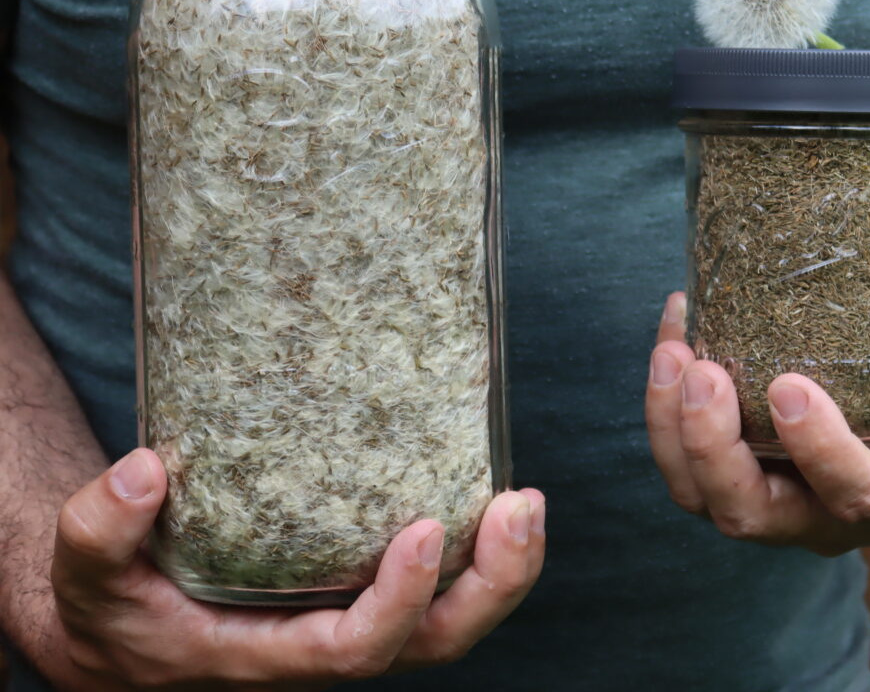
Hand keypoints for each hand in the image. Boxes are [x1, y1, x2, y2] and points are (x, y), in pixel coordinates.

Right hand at [43, 449, 544, 688]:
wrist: (126, 630)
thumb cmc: (114, 604)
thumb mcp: (86, 572)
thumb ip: (101, 527)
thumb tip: (147, 472)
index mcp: (267, 654)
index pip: (354, 648)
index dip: (400, 600)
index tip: (426, 529)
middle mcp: (327, 647)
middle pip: (435, 643)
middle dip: (491, 585)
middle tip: (519, 508)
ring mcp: (356, 623)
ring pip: (454, 622)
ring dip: (504, 568)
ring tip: (527, 501)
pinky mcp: (368, 593)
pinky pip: (444, 589)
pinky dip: (481, 552)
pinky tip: (497, 494)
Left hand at [646, 291, 869, 555]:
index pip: (860, 496)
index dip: (820, 452)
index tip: (788, 385)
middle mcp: (829, 522)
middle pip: (754, 515)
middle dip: (715, 449)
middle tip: (702, 371)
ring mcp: (776, 508)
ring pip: (703, 498)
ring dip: (673, 431)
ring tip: (672, 352)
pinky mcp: (737, 482)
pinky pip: (685, 465)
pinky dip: (665, 409)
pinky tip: (674, 336)